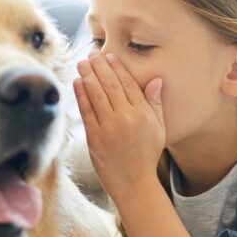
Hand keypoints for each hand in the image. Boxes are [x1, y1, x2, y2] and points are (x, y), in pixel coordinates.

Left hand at [73, 51, 164, 202]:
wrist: (134, 183)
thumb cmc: (147, 155)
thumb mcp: (158, 129)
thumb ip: (155, 103)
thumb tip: (155, 80)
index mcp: (143, 115)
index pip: (128, 84)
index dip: (117, 68)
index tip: (109, 55)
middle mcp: (126, 119)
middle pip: (110, 85)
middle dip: (99, 66)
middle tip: (91, 53)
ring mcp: (109, 128)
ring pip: (96, 95)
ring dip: (88, 76)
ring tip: (81, 63)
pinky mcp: (94, 138)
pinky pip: (86, 112)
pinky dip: (81, 95)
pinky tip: (77, 83)